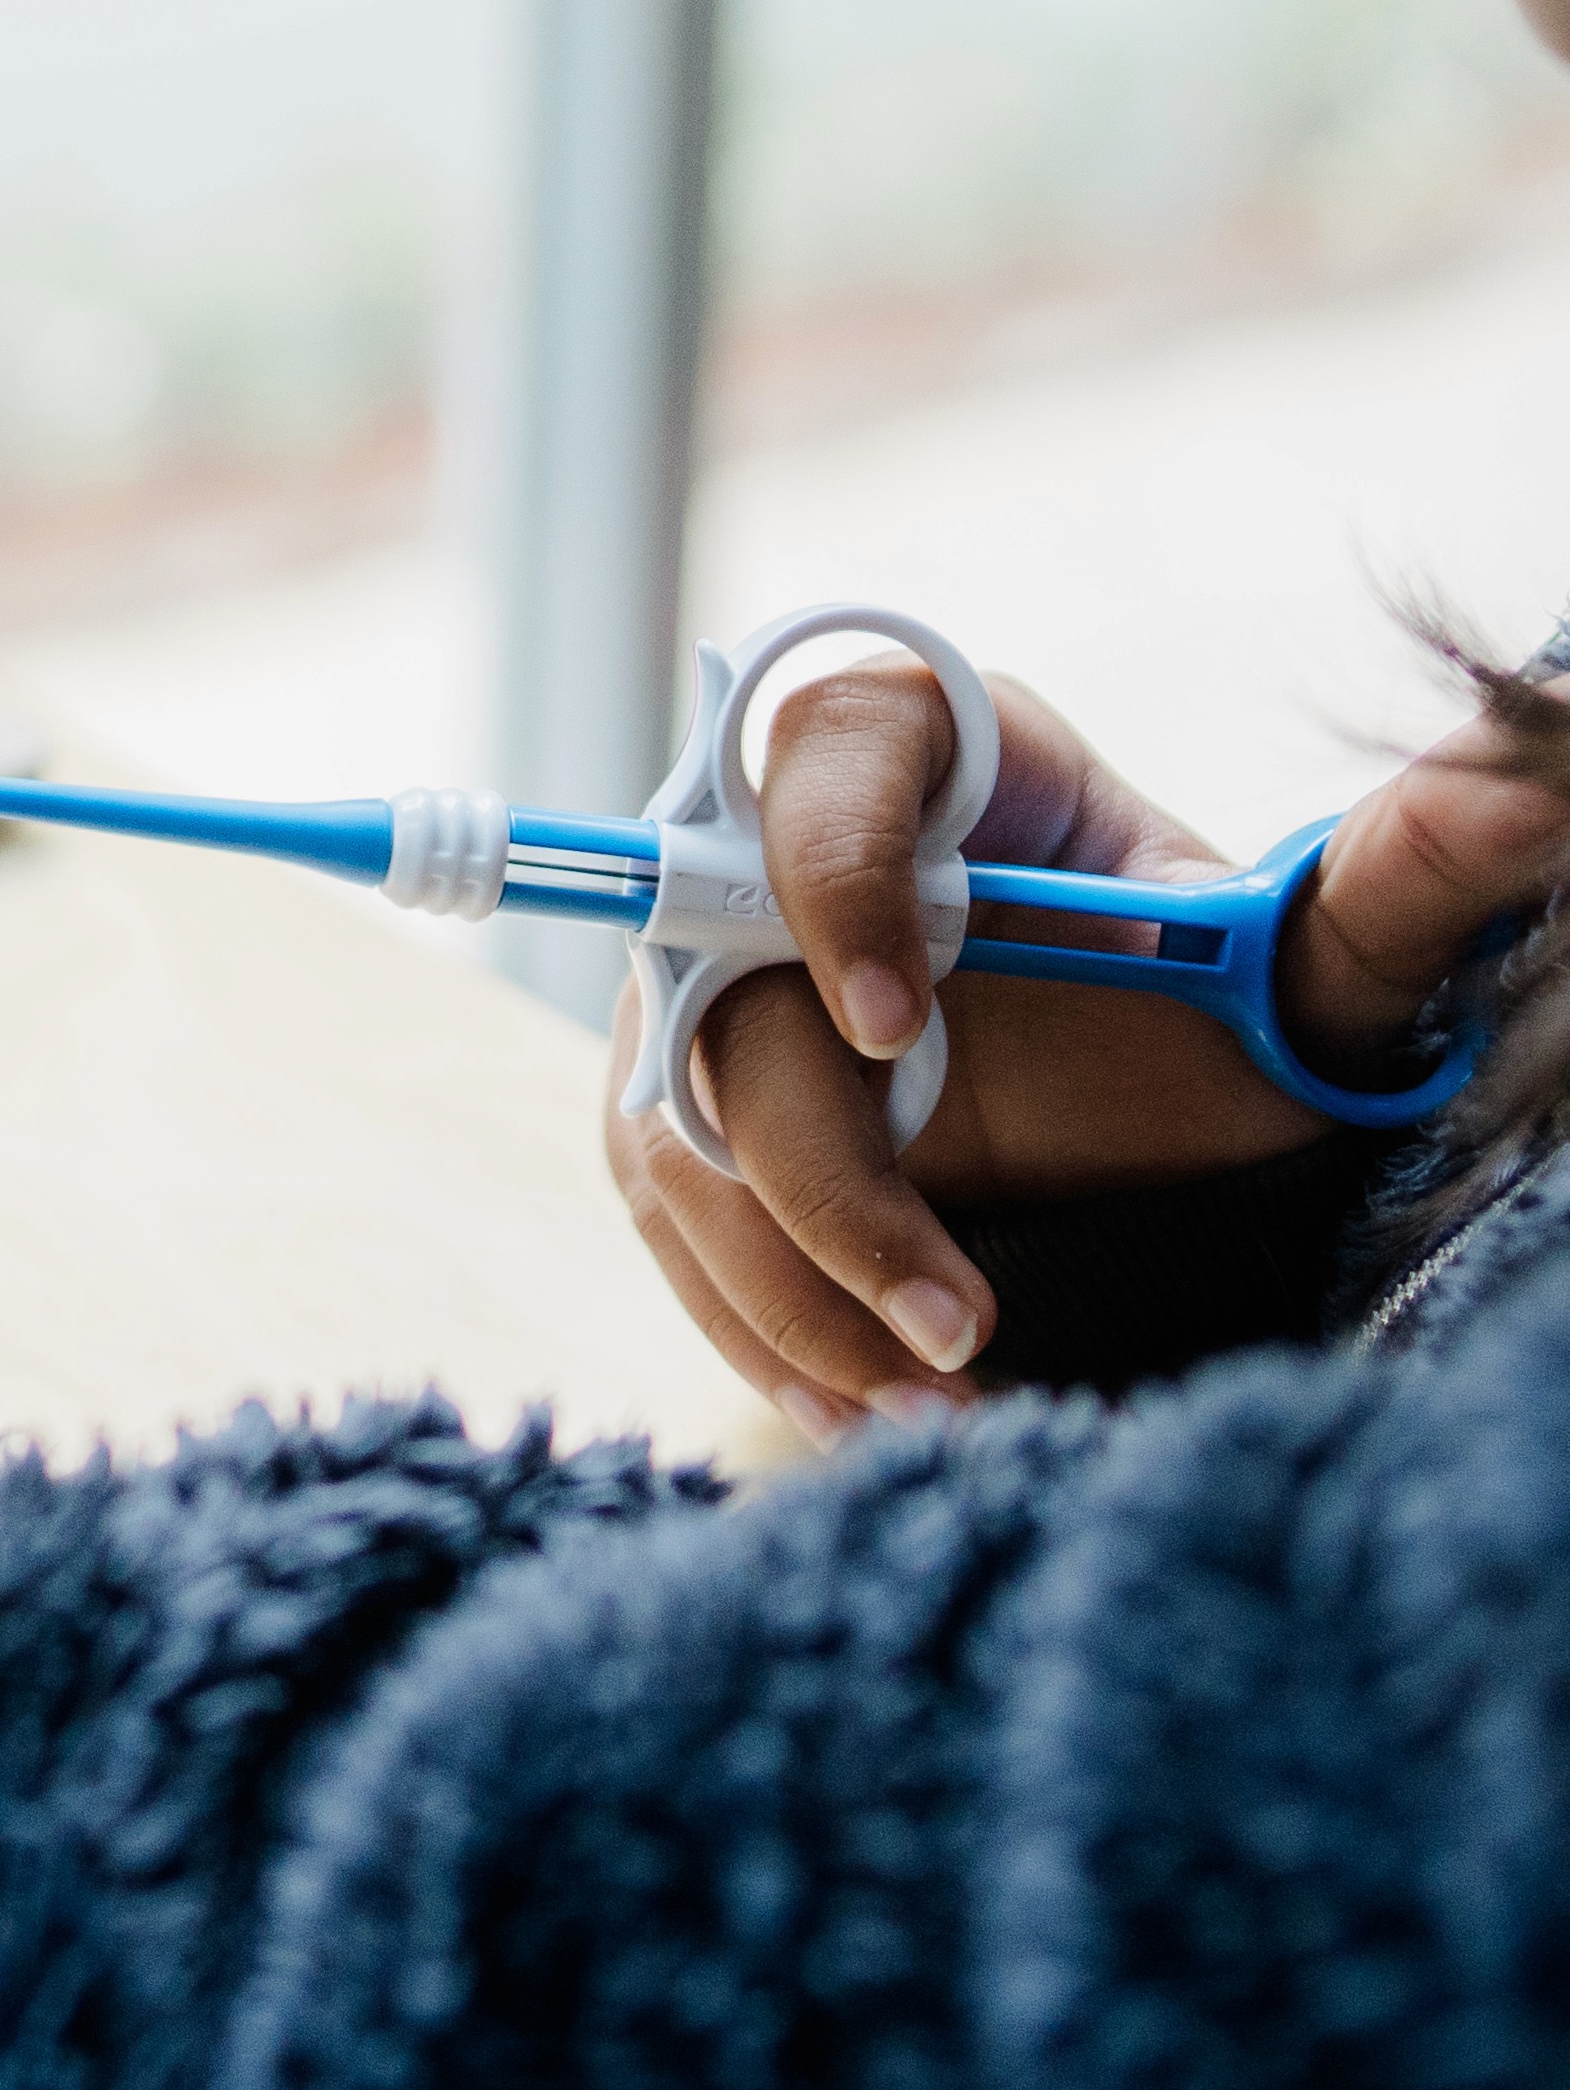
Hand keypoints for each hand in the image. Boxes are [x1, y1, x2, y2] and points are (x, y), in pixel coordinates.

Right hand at [606, 660, 1569, 1443]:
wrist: (1144, 1122)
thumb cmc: (1202, 1006)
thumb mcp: (1295, 957)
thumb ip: (1392, 881)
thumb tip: (1541, 782)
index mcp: (917, 752)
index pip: (820, 761)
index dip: (831, 880)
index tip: (899, 1023)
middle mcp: (768, 857)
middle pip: (723, 991)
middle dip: (826, 1184)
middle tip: (960, 1317)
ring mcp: (703, 997)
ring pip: (685, 1137)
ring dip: (798, 1294)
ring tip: (942, 1404)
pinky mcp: (683, 1122)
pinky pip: (680, 1229)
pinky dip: (769, 1331)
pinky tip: (873, 1411)